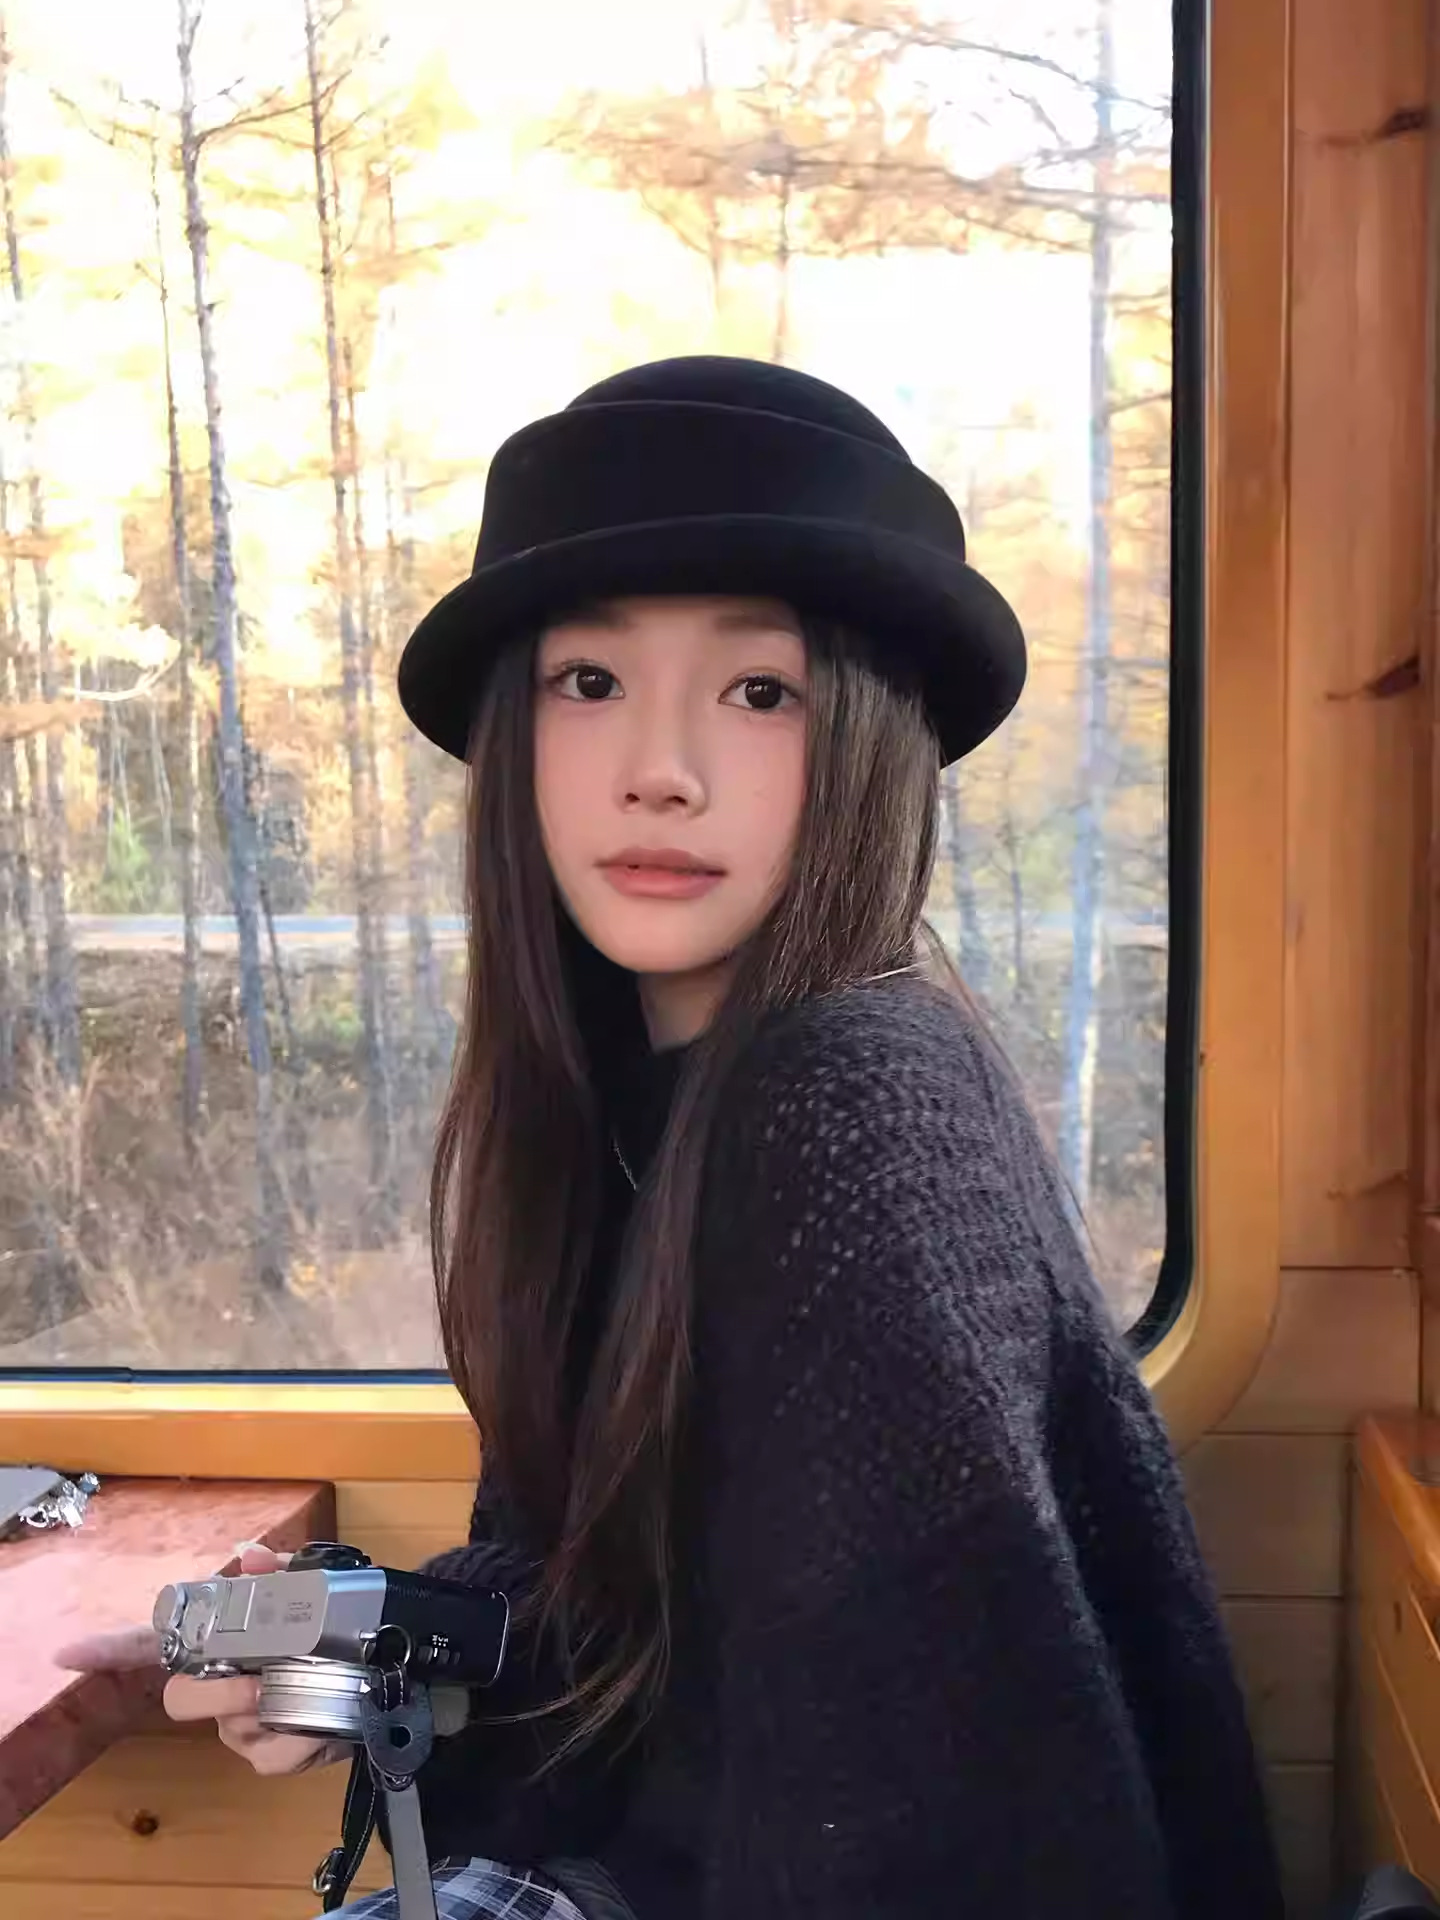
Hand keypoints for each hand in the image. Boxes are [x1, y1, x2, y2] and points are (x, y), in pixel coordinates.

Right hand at [53, 1541, 350, 1777]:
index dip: (110, 1649)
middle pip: (183, 1695)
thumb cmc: (343, 1625)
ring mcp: (240, 1725)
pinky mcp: (269, 1755)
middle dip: (216, 1692)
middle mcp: (220, 1682)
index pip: (153, 1642)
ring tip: (312, 1690)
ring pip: (230, 1726)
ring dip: (272, 1710)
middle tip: (257, 1686)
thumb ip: (284, 1572)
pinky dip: (300, 1739)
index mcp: (222, 1640)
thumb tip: (249, 1556)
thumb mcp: (321, 1588)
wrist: (388, 1667)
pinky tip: (322, 1724)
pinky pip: (269, 1754)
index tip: (68, 1653)